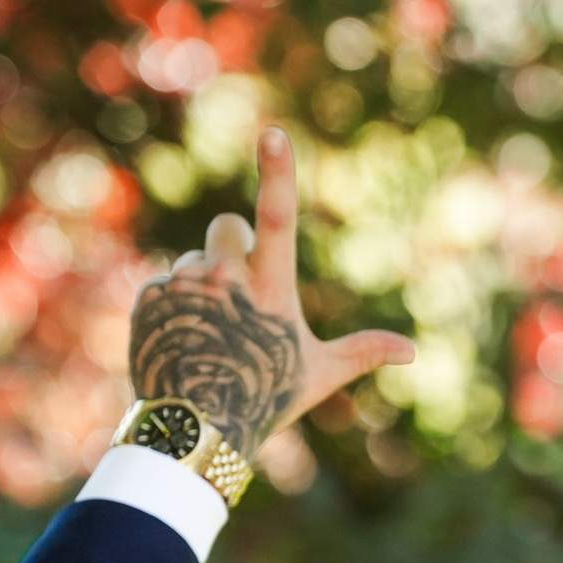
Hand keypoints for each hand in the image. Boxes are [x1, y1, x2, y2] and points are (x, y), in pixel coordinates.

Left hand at [126, 127, 414, 457]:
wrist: (194, 430)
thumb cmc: (265, 400)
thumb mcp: (319, 375)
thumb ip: (363, 352)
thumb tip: (411, 353)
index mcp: (270, 288)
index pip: (277, 218)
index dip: (278, 172)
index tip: (273, 132)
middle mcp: (224, 277)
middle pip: (228, 227)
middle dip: (234, 248)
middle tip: (242, 297)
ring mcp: (184, 285)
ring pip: (195, 259)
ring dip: (204, 283)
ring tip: (212, 335)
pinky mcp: (150, 296)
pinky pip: (166, 283)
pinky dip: (177, 306)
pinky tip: (186, 341)